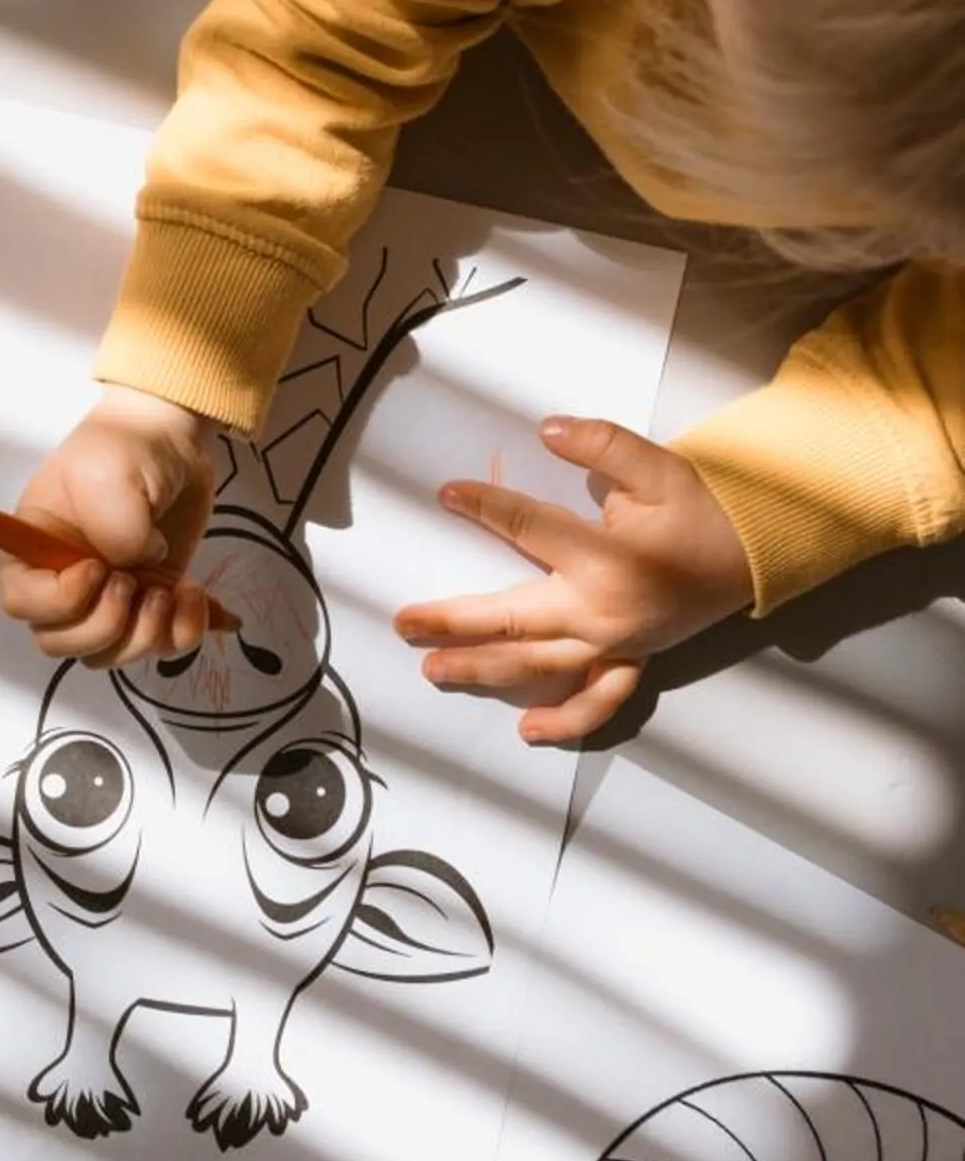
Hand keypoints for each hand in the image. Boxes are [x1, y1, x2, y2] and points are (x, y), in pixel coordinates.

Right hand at [0, 387, 219, 665]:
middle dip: (107, 625)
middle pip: (63, 643)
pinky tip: (199, 598)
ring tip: (171, 590)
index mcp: (35, 547)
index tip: (97, 569)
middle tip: (134, 583)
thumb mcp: (111, 477)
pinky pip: (162, 644)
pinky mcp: (151, 603)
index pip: (21, 602)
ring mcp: (109, 597)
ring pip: (111, 653)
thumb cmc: (126, 448)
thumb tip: (141, 567)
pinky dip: (186, 630)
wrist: (173, 439)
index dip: (58, 602)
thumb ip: (116, 530)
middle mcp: (65, 581)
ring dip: (147, 634)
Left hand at [394, 417, 752, 745]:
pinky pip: (598, 702)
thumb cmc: (701, 509)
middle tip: (404, 623)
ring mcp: (615, 644)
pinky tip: (526, 730)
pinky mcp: (631, 661)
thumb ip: (602, 445)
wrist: (756, 554)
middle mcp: (602, 612)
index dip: (486, 507)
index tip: (447, 493)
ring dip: (484, 671)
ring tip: (433, 670)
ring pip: (540, 666)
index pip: (530, 530)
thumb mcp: (658, 467)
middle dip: (454, 621)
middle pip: (514, 619)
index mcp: (606, 559)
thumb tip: (547, 430)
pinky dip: (565, 722)